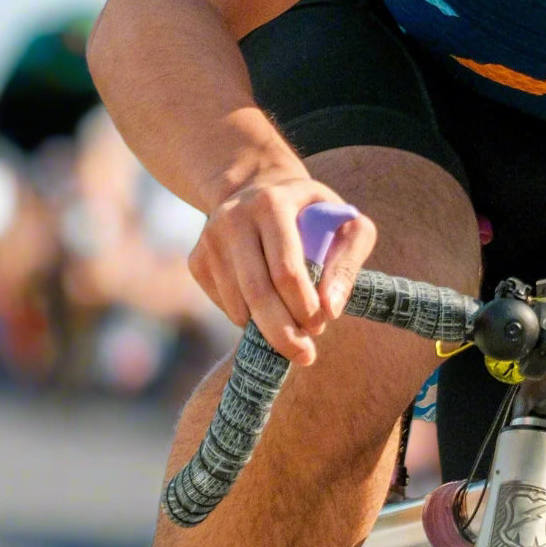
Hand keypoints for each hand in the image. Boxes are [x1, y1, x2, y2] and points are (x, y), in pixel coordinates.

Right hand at [187, 168, 376, 364]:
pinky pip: (224, 306)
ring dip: (268, 329)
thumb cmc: (316, 216)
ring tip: (293, 327)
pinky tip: (268, 308)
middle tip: (305, 356)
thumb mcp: (347, 225)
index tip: (321, 326)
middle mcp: (233, 217)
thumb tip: (331, 308)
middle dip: (283, 333)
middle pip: (257, 292)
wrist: (260, 191)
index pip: (286, 270)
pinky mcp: (197, 260)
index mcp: (272, 203)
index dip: (304, 307)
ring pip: (238, 305)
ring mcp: (209, 239)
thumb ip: (348, 262)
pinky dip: (249, 320)